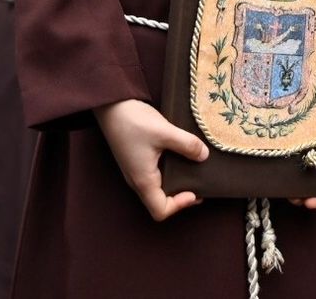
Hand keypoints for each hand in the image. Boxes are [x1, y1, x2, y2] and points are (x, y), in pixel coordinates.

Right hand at [94, 98, 207, 221]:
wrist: (111, 104)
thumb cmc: (134, 121)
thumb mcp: (164, 132)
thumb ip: (187, 145)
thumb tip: (204, 156)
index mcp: (143, 180)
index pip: (160, 211)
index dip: (179, 206)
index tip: (195, 192)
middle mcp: (136, 180)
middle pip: (158, 202)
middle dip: (179, 197)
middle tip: (197, 183)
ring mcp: (134, 170)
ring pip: (155, 189)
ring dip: (173, 184)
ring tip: (190, 170)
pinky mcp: (135, 160)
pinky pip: (152, 175)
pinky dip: (167, 173)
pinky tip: (177, 157)